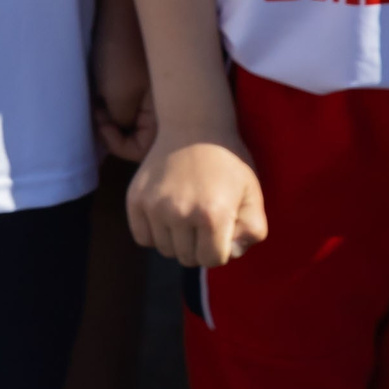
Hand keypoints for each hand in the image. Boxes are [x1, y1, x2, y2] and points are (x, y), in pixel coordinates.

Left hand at [91, 0, 156, 161]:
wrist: (123, 4)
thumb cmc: (121, 50)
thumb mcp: (117, 96)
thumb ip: (120, 125)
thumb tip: (118, 136)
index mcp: (168, 117)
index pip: (140, 151)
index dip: (114, 141)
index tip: (99, 119)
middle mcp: (168, 107)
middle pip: (139, 136)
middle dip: (114, 128)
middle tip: (96, 112)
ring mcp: (159, 92)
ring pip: (132, 118)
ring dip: (112, 112)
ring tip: (96, 97)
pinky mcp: (149, 76)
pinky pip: (132, 99)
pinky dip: (115, 97)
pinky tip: (101, 86)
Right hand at [127, 127, 266, 266]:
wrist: (194, 127)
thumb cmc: (228, 163)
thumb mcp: (253, 195)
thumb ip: (252, 231)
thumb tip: (230, 252)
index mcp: (212, 216)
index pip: (213, 261)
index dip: (221, 249)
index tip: (222, 229)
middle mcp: (179, 213)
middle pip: (187, 258)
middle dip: (199, 246)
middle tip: (203, 221)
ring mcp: (154, 206)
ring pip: (165, 249)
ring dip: (177, 240)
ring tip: (186, 214)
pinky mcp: (135, 198)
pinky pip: (142, 237)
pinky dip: (154, 233)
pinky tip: (166, 215)